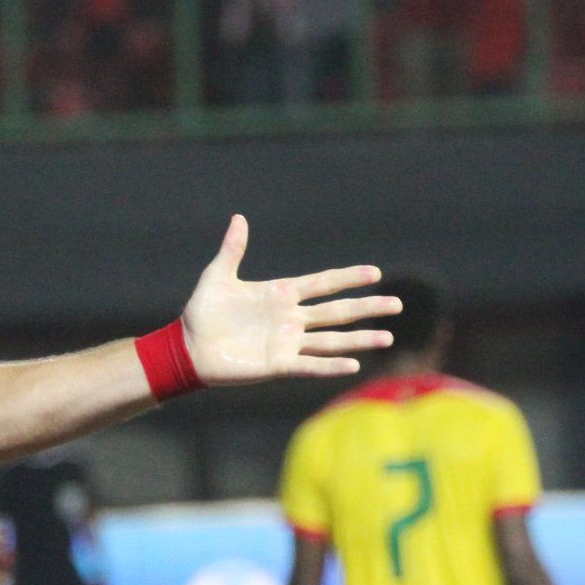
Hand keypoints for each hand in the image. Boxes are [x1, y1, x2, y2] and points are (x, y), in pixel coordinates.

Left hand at [182, 216, 401, 384]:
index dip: (347, 278)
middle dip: (367, 307)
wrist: (187, 347)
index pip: (322, 283)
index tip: (375, 273)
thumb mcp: (217, 277)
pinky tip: (353, 364)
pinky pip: (309, 365)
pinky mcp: (277, 364)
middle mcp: (290, 318)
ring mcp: (286, 342)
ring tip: (388, 337)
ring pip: (331, 339)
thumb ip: (232, 250)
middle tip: (397, 305)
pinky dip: (330, 366)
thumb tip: (239, 219)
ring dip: (359, 339)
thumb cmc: (201, 312)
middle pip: (337, 311)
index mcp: (280, 294)